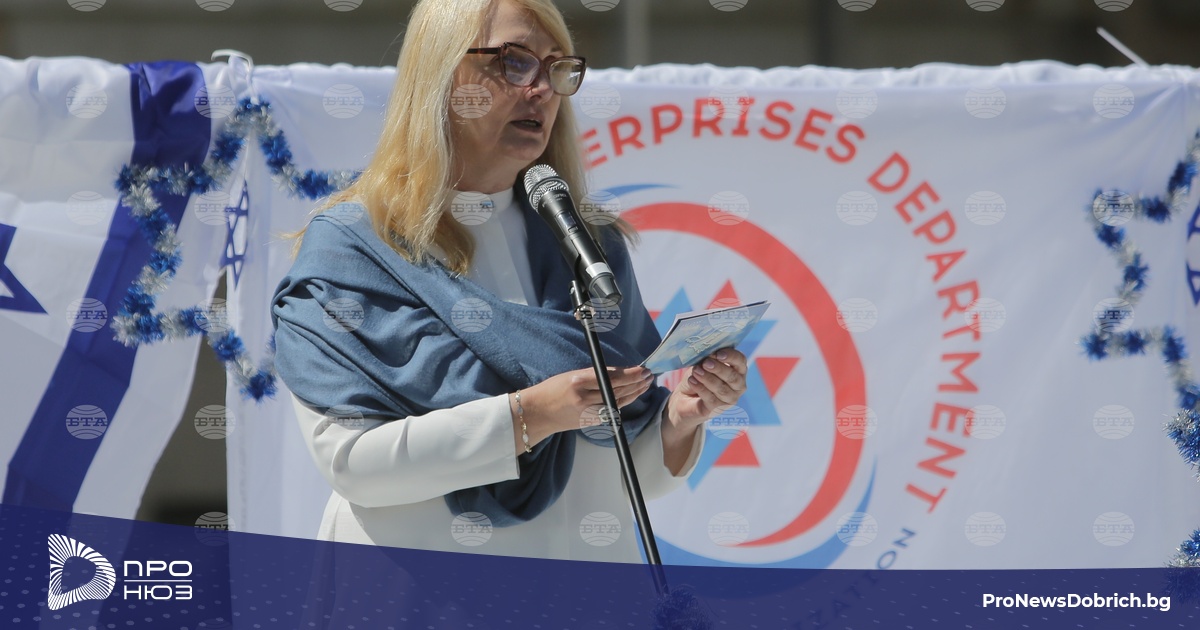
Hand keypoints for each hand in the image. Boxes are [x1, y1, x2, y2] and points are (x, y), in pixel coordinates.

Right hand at [512, 366, 653, 452]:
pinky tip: (633, 395)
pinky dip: (624, 402)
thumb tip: (620, 372)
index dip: (631, 374)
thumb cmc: (553, 389)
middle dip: (637, 382)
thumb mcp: (572, 375)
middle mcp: (584, 397)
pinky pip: (612, 410)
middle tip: (649, 375)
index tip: (642, 368)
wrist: (538, 412)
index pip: (612, 377)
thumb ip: (595, 374)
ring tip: (646, 383)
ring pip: (618, 401)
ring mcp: (587, 412)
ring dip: (635, 392)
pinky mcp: (589, 422)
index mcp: (578, 381)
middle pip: (618, 390)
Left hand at [666, 348, 747, 431]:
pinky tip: (692, 381)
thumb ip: (708, 358)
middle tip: (705, 363)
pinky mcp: (718, 409)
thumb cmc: (699, 375)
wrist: (685, 397)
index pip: (740, 361)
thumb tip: (708, 355)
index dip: (731, 356)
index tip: (718, 353)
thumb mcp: (702, 363)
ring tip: (696, 371)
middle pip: (733, 377)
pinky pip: (711, 398)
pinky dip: (700, 388)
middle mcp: (739, 385)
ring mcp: (730, 399)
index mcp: (738, 369)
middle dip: (719, 369)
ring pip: (722, 389)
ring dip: (708, 378)